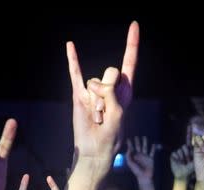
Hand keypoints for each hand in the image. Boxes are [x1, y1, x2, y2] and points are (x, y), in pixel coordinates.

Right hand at [67, 22, 137, 165]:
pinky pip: (75, 73)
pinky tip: (70, 45)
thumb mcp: (119, 114)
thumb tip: (96, 84)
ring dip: (96, 103)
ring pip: (95, 82)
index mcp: (125, 90)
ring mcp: (94, 90)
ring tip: (97, 117)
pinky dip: (72, 60)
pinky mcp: (80, 94)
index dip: (132, 44)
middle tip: (106, 111)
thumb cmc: (111, 135)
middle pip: (111, 72)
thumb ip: (111, 94)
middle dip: (109, 90)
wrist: (95, 150)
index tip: (134, 24)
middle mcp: (110, 87)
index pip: (129, 62)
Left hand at [126, 136, 160, 181]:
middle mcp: (139, 155)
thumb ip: (128, 156)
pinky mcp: (151, 158)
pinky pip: (152, 152)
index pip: (131, 148)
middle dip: (137, 141)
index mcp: (134, 156)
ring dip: (145, 142)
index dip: (129, 144)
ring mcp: (145, 156)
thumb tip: (129, 148)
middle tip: (136, 136)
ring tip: (144, 137)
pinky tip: (153, 144)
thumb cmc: (136, 170)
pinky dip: (153, 148)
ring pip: (145, 147)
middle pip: (138, 146)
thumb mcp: (130, 163)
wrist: (144, 176)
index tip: (128, 138)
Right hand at [169, 144, 193, 180]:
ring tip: (183, 163)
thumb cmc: (191, 170)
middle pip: (184, 146)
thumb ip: (195, 153)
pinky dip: (177, 158)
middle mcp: (185, 151)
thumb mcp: (195, 161)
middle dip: (186, 154)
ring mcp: (179, 153)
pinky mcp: (173, 156)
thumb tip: (196, 146)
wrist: (183, 176)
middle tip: (188, 161)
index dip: (189, 147)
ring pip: (179, 150)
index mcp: (191, 151)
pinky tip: (178, 162)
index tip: (191, 154)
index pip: (189, 144)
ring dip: (182, 157)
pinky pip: (174, 153)